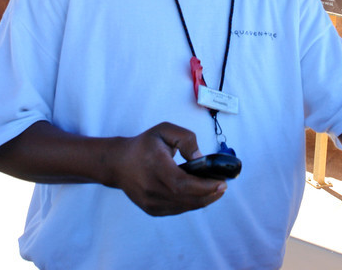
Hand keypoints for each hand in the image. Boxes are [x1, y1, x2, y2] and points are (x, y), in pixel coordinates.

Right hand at [107, 122, 225, 215]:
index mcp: (155, 167)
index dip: (205, 186)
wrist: (118, 163)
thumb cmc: (143, 145)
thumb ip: (186, 139)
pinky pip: (177, 209)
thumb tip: (201, 159)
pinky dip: (190, 203)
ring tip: (215, 190)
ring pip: (184, 206)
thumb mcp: (164, 130)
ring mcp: (151, 202)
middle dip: (209, 194)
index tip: (222, 182)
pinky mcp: (151, 210)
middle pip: (187, 199)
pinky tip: (199, 195)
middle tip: (223, 186)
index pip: (183, 184)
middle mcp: (152, 188)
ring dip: (203, 200)